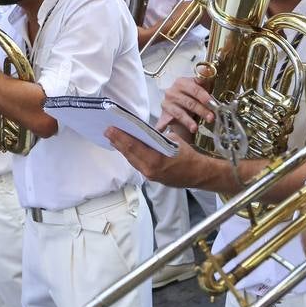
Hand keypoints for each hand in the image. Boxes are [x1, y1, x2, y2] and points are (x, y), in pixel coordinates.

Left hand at [109, 125, 224, 190]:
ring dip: (122, 149)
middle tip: (107, 131)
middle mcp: (150, 170)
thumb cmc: (188, 155)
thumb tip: (146, 133)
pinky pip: (137, 164)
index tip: (110, 129)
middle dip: (117, 142)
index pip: (133, 147)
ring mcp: (149, 175)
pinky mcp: (151, 177)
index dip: (120, 137)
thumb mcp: (174, 141)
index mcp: (156, 160)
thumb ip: (158, 138)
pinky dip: (130, 155)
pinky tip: (125, 148)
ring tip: (113, 138)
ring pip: (131, 160)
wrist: (198, 174)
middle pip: (129, 154)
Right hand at [158, 76, 214, 136]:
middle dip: (201, 110)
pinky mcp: (163, 115)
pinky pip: (164, 122)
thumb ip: (205, 81)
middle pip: (189, 102)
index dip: (204, 96)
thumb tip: (210, 73)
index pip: (195, 88)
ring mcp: (167, 103)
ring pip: (180, 113)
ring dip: (188, 121)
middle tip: (210, 117)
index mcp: (182, 82)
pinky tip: (165, 131)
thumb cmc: (191, 96)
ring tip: (195, 128)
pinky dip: (163, 126)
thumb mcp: (199, 87)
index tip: (211, 102)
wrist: (180, 106)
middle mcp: (172, 91)